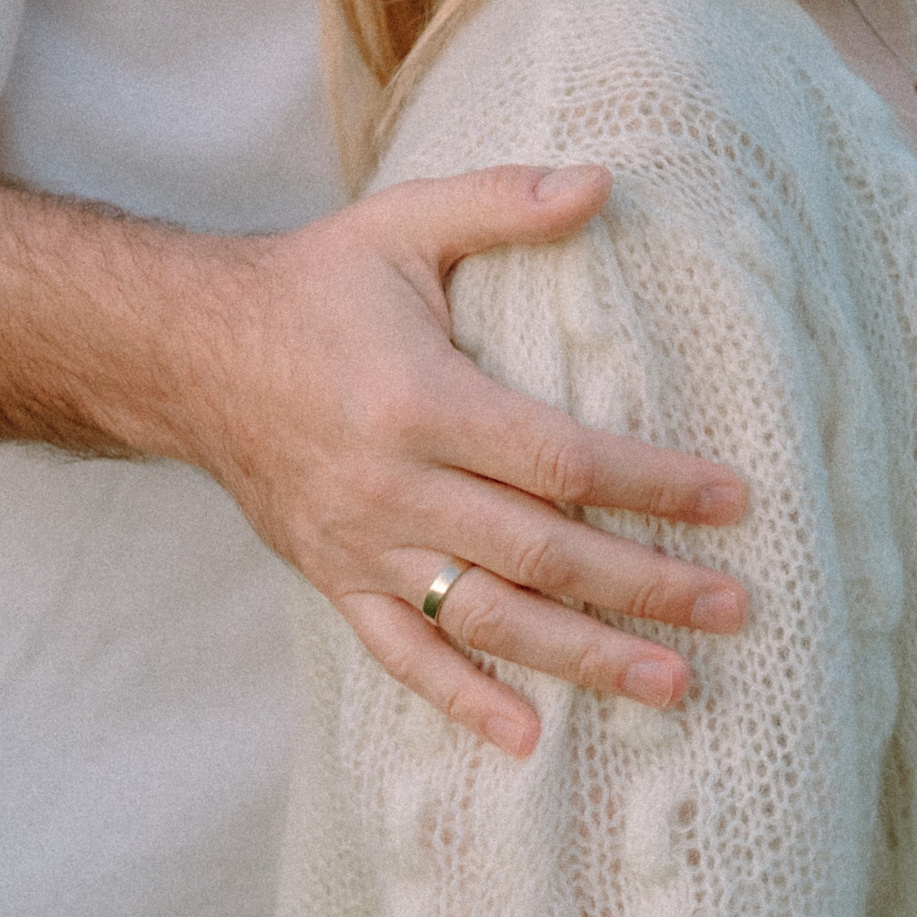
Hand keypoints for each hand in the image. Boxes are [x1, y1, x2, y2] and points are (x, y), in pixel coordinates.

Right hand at [191, 164, 750, 756]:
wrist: (184, 354)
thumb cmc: (314, 283)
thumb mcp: (403, 225)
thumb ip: (503, 202)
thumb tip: (603, 181)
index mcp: (419, 400)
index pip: (558, 458)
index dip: (650, 484)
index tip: (732, 499)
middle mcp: (391, 488)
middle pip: (539, 552)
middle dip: (643, 586)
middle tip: (732, 608)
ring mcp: (360, 545)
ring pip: (487, 618)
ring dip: (584, 658)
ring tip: (674, 686)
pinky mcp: (333, 579)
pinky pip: (403, 655)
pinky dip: (464, 699)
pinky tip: (530, 735)